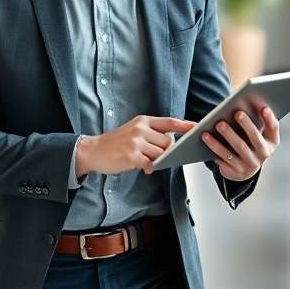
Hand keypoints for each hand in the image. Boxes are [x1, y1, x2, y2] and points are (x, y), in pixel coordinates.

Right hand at [75, 115, 194, 176]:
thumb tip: (170, 144)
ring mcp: (136, 142)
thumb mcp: (133, 130)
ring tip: (145, 160)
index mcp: (143, 121)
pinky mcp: (132, 156)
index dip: (185, 125)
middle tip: (154, 155)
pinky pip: (150, 164)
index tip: (196, 127)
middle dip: (165, 151)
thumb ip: (151, 134)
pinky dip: (149, 167)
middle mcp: (141, 129)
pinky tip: (142, 167)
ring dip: (156, 160)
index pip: (169, 122)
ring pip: (161, 154)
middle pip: (167, 142)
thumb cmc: (115, 142)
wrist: (93, 150)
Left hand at [200, 107, 279, 181]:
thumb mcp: (258, 133)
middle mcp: (263, 154)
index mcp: (271, 141)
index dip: (269, 119)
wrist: (246, 168)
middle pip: (255, 139)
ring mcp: (250, 164)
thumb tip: (250, 103)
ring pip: (239, 149)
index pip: (273, 128)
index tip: (264, 108)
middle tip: (237, 113)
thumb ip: (257, 119)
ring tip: (218, 124)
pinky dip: (216, 148)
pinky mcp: (236, 171)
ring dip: (228, 136)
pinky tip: (207, 138)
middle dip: (246, 125)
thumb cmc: (250, 143)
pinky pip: (225, 159)